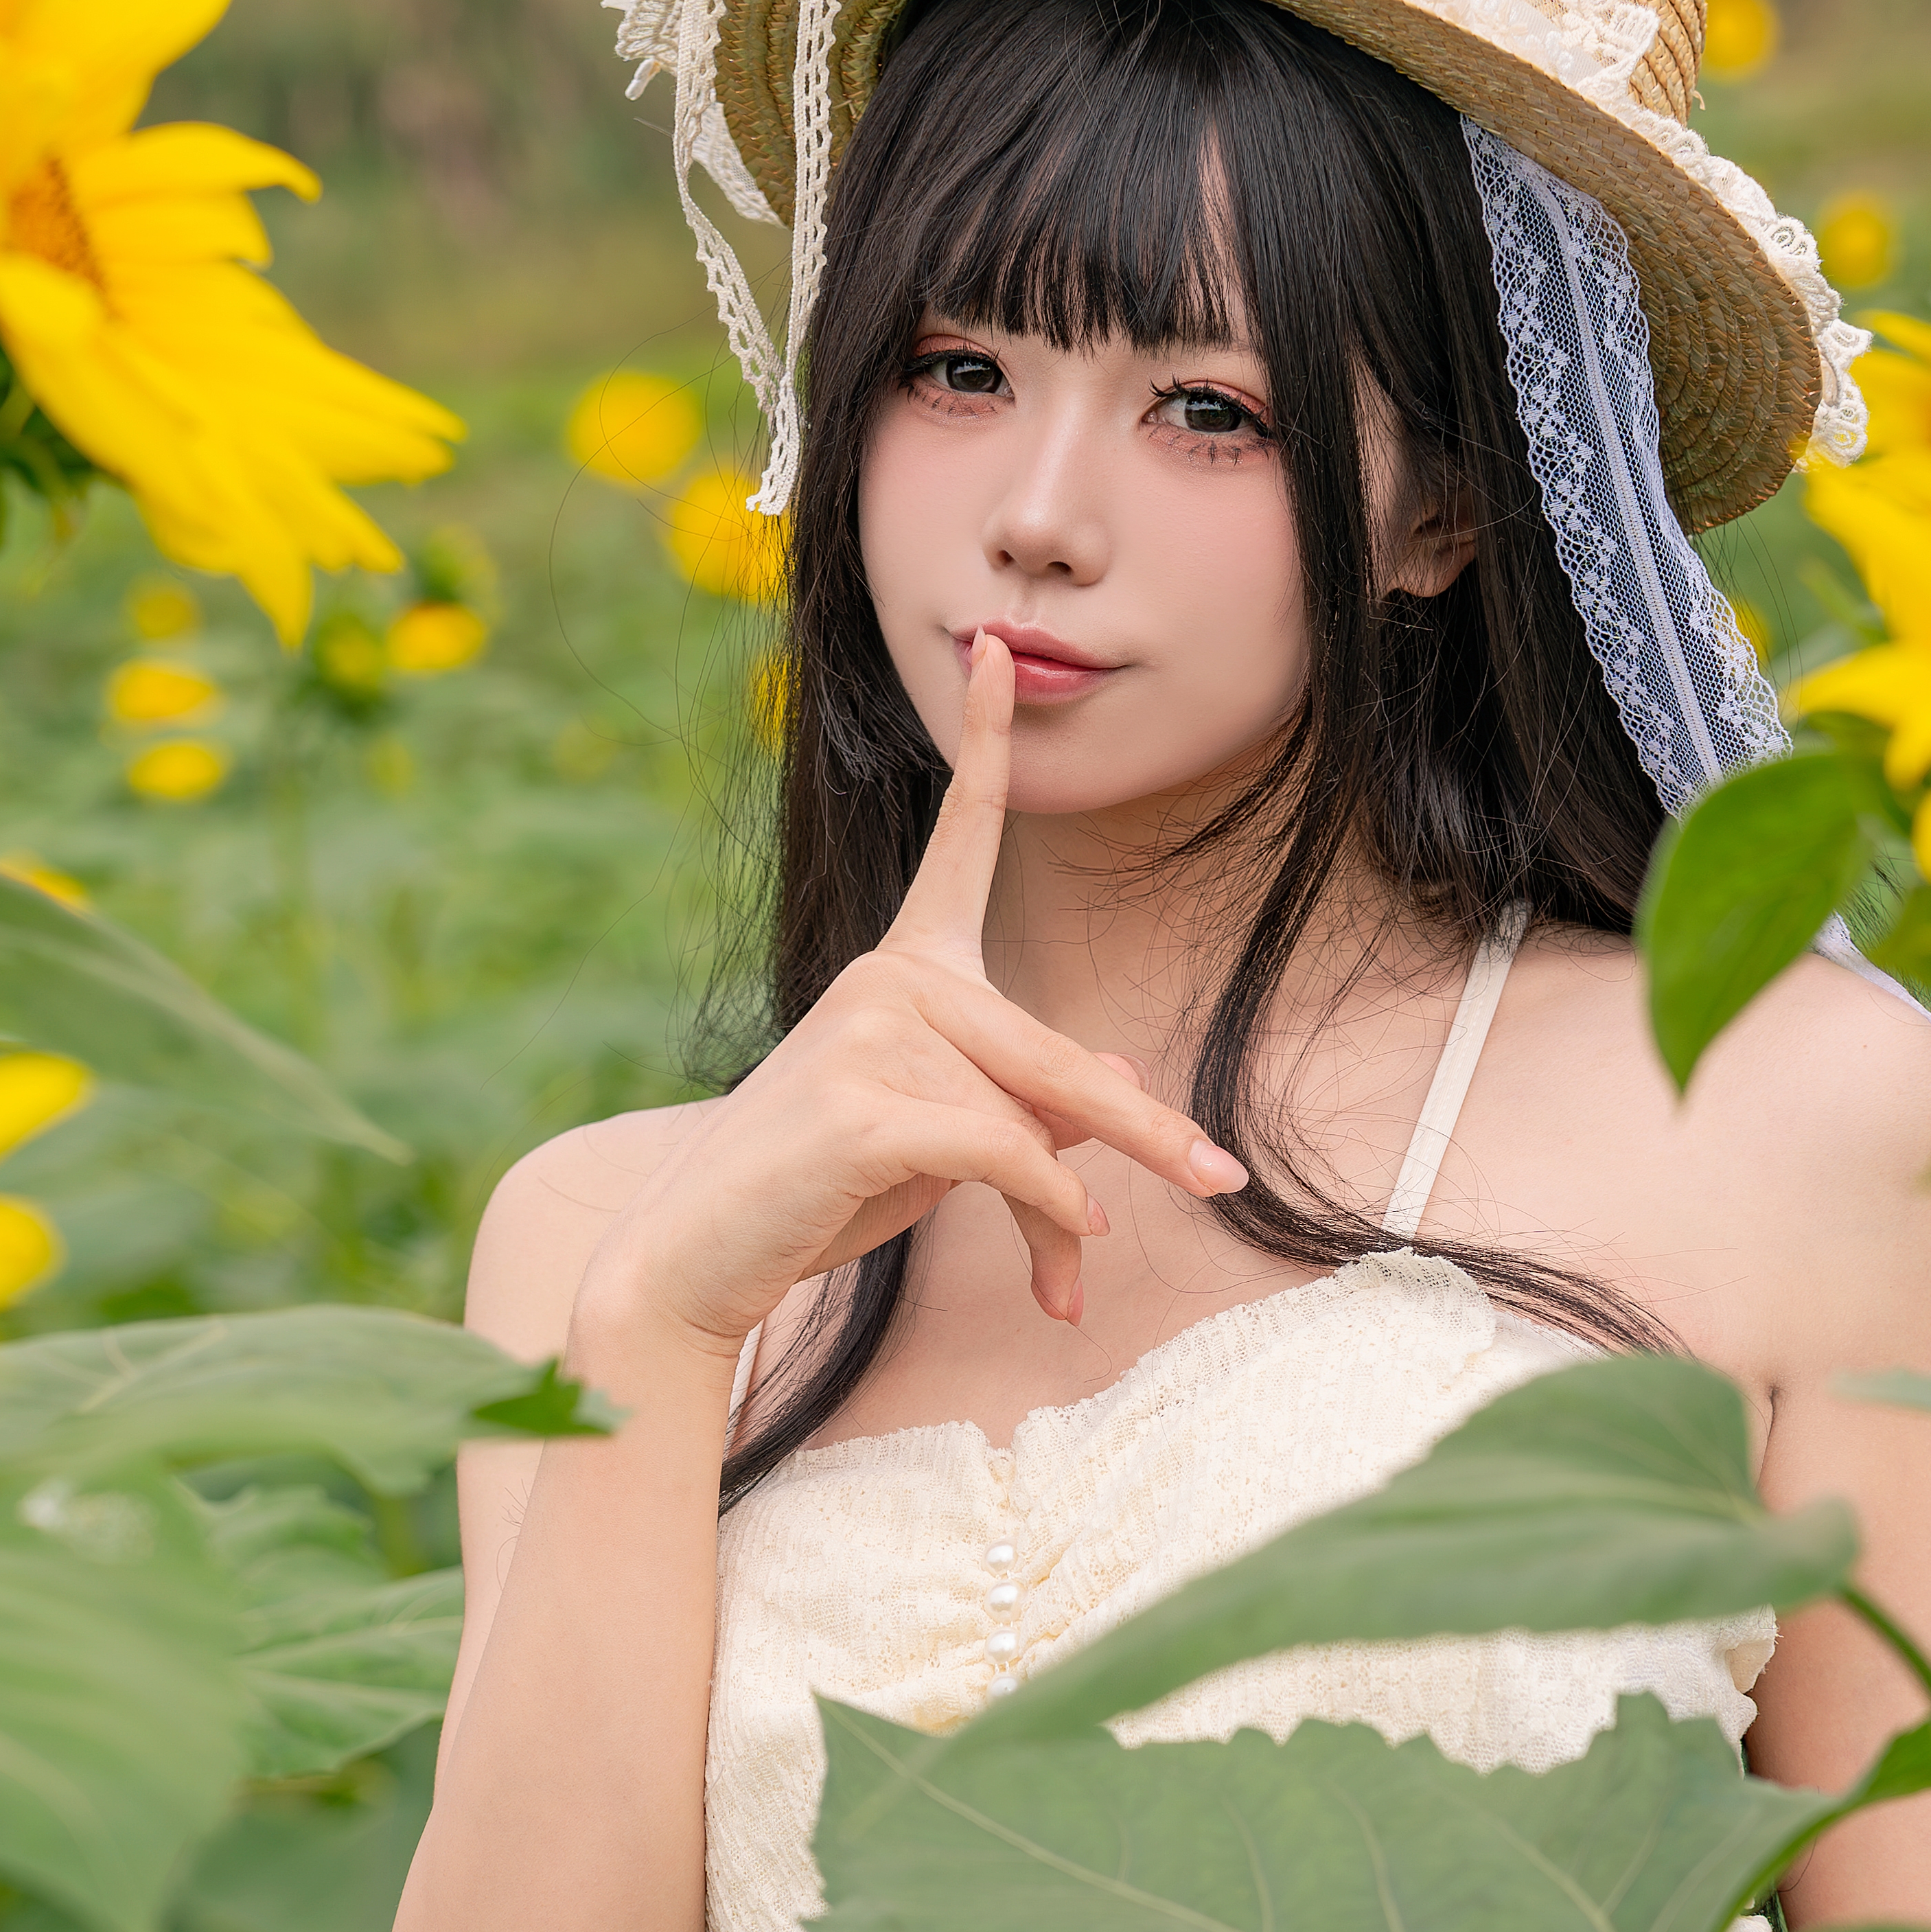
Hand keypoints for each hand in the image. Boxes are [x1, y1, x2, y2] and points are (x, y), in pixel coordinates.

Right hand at [581, 632, 1246, 1356]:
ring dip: (1063, 1213)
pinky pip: (1007, 1155)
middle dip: (1148, 1130)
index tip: (999, 649)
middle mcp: (890, 977)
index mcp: (907, 965)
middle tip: (1225, 1176)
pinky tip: (1060, 1265)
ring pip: (1032, 1122)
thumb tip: (1124, 1081)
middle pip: (1055, 1050)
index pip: (961, 840)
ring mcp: (873, 1031)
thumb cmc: (823, 1191)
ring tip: (1058, 1282)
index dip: (987, 744)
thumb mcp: (943, 1138)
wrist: (705, 1253)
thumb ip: (1030, 1101)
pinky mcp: (868, 1105)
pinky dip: (1051, 1214)